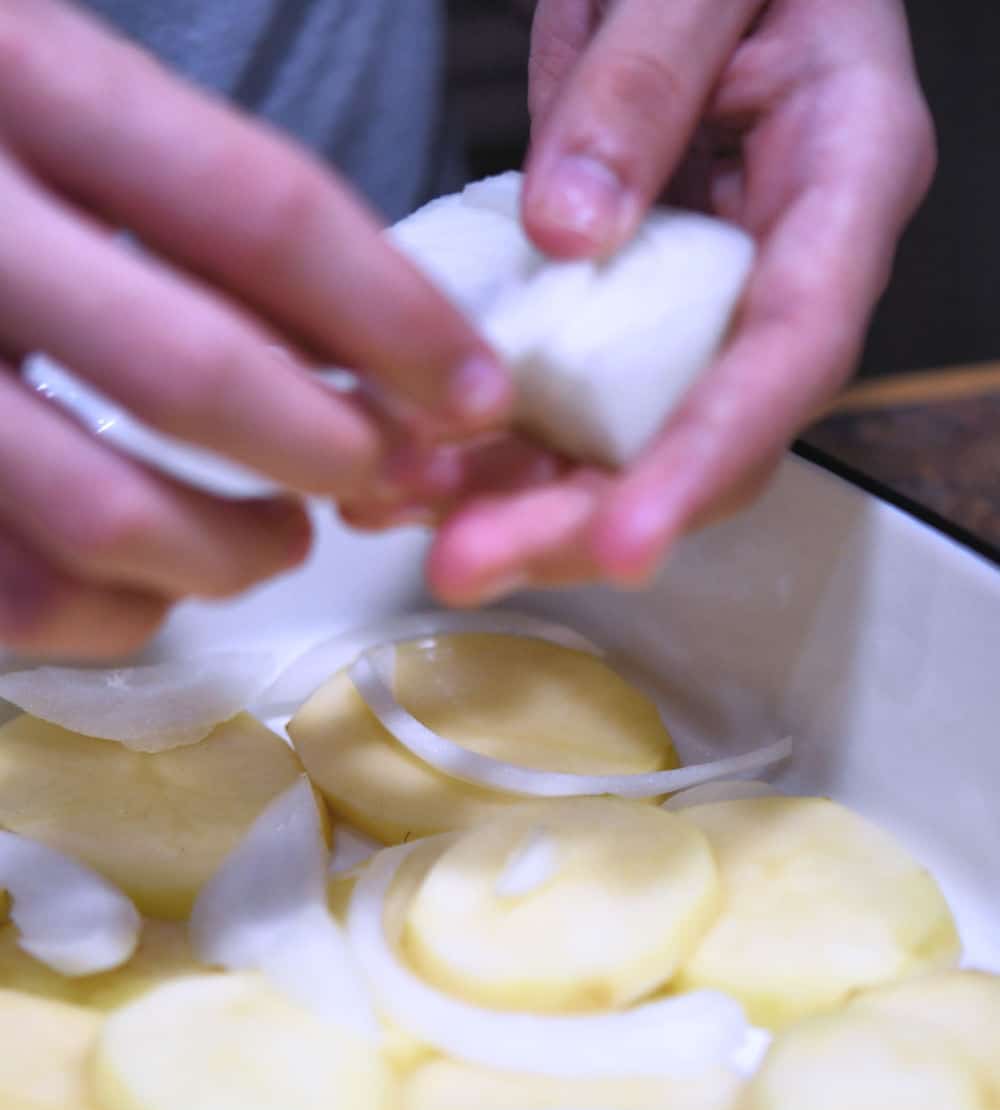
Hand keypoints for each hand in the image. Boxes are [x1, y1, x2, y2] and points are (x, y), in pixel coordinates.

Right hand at [0, 0, 510, 655]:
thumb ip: (207, 211)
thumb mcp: (70, 110)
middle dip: (328, 452)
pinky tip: (156, 582)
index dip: (397, 321)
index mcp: (20, 82)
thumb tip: (389, 358)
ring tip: (277, 541)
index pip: (258, 212)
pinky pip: (28, 596)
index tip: (478, 394)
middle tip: (382, 478)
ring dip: (232, 554)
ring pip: (107, 515)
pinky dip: (123, 612)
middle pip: (191, 375)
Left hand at [418, 0, 934, 602]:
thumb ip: (641, 85)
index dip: (705, 459)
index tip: (622, 541)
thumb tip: (571, 228)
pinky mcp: (626, 304)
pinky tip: (413, 469)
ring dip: (517, 500)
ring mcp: (700, 297)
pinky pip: (567, 394)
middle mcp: (781, 268)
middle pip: (700, 435)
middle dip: (582, 518)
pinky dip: (491, 442)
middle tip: (466, 561)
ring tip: (410, 524)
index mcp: (846, 179)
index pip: (791, 352)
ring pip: (625, 438)